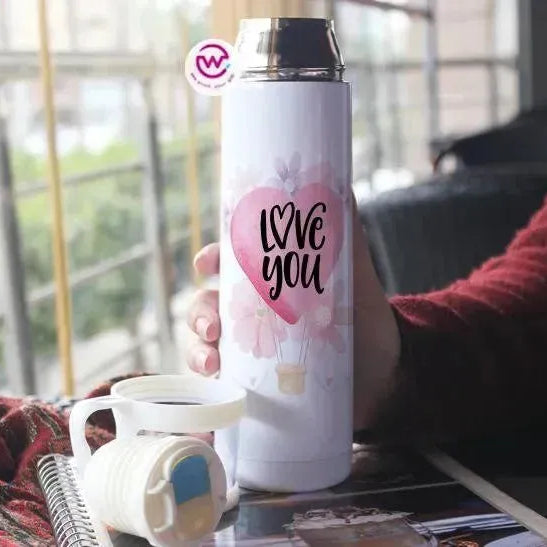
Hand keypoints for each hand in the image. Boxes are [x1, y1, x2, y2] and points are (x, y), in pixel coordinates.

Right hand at [186, 202, 400, 431]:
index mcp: (267, 283)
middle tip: (212, 324)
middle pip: (207, 306)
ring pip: (206, 345)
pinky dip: (209, 392)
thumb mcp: (353, 274)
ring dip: (197, 352)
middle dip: (198, 312)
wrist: (384, 373)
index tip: (206, 263)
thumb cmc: (363, 318)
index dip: (210, 259)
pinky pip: (221, 387)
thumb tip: (339, 184)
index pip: (227, 265)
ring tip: (212, 363)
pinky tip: (214, 396)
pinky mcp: (255, 385)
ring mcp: (251, 351)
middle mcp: (252, 314)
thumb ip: (345, 232)